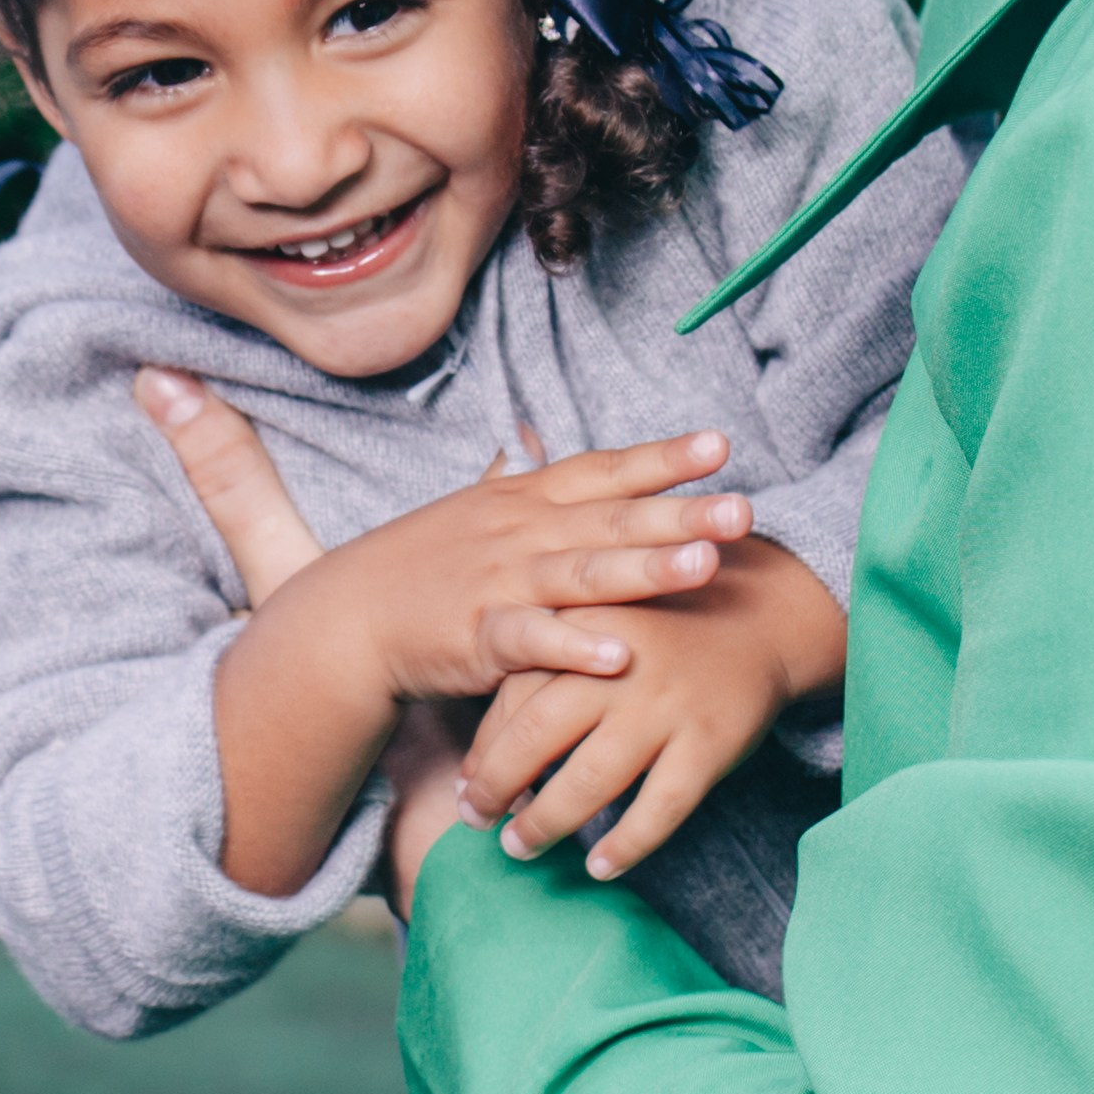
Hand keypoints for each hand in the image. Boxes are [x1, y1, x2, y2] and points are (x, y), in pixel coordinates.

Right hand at [147, 383, 754, 896]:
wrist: (348, 617)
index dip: (661, 459)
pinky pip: (533, 642)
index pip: (603, 471)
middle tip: (744, 508)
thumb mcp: (475, 511)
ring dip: (646, 569)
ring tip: (706, 567)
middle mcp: (522, 533)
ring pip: (583, 573)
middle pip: (612, 518)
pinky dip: (575, 647)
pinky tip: (621, 655)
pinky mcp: (479, 637)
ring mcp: (502, 583)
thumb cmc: (421, 565)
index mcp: (527, 500)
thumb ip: (516, 480)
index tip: (720, 444)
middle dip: (681, 512)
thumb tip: (532, 438)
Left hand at [458, 539, 845, 877]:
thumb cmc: (659, 630)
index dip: (484, 748)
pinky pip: (661, 806)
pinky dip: (627, 843)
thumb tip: (480, 756)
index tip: (467, 785)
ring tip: (521, 848)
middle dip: (498, 787)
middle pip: (538, 736)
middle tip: (477, 822)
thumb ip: (543, 667)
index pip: (514, 696)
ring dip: (546, 821)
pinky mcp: (711, 742)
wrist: (761, 615)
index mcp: (584, 629)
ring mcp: (666, 706)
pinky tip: (600, 866)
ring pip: (591, 778)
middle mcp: (619, 666)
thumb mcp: (598, 622)